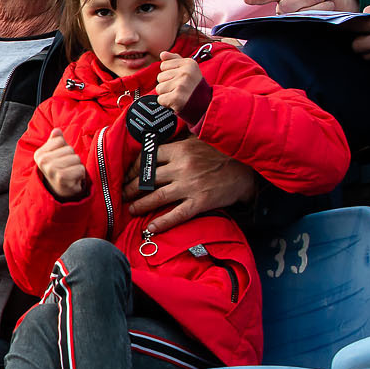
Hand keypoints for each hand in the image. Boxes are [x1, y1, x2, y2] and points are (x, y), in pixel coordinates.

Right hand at [35, 126, 89, 199]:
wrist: (59, 194)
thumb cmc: (58, 171)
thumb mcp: (54, 155)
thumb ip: (55, 142)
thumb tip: (57, 130)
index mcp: (39, 154)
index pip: (60, 140)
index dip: (64, 149)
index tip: (59, 160)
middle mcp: (43, 161)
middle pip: (69, 149)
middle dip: (71, 159)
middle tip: (66, 169)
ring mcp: (52, 170)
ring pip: (76, 158)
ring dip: (76, 167)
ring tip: (69, 174)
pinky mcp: (62, 177)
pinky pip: (80, 168)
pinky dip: (80, 174)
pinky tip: (73, 180)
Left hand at [123, 136, 258, 233]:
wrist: (247, 168)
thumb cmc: (220, 152)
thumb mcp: (196, 140)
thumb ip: (176, 144)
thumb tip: (152, 147)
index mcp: (179, 149)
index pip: (147, 159)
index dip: (133, 169)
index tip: (126, 176)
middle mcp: (181, 167)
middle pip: (147, 179)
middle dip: (130, 189)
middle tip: (122, 195)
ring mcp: (190, 186)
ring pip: (157, 197)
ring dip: (140, 205)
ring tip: (131, 210)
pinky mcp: (200, 202)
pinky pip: (177, 215)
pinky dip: (162, 223)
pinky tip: (151, 228)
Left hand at [154, 50, 202, 112]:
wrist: (206, 104)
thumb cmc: (195, 86)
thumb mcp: (189, 69)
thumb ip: (175, 60)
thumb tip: (162, 54)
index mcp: (188, 63)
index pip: (164, 65)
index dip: (170, 74)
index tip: (180, 79)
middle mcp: (185, 72)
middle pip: (160, 77)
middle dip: (168, 84)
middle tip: (180, 89)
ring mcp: (181, 85)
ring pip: (159, 88)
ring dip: (167, 94)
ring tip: (179, 94)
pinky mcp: (177, 97)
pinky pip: (160, 99)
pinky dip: (167, 103)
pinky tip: (176, 101)